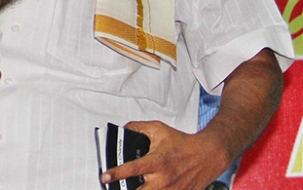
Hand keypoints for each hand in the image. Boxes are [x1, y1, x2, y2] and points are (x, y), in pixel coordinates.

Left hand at [100, 121, 228, 189]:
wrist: (207, 154)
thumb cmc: (182, 142)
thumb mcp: (158, 129)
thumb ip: (138, 128)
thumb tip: (123, 129)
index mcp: (156, 162)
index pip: (132, 169)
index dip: (116, 173)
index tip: (104, 177)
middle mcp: (163, 179)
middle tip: (114, 187)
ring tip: (128, 187)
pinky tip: (148, 187)